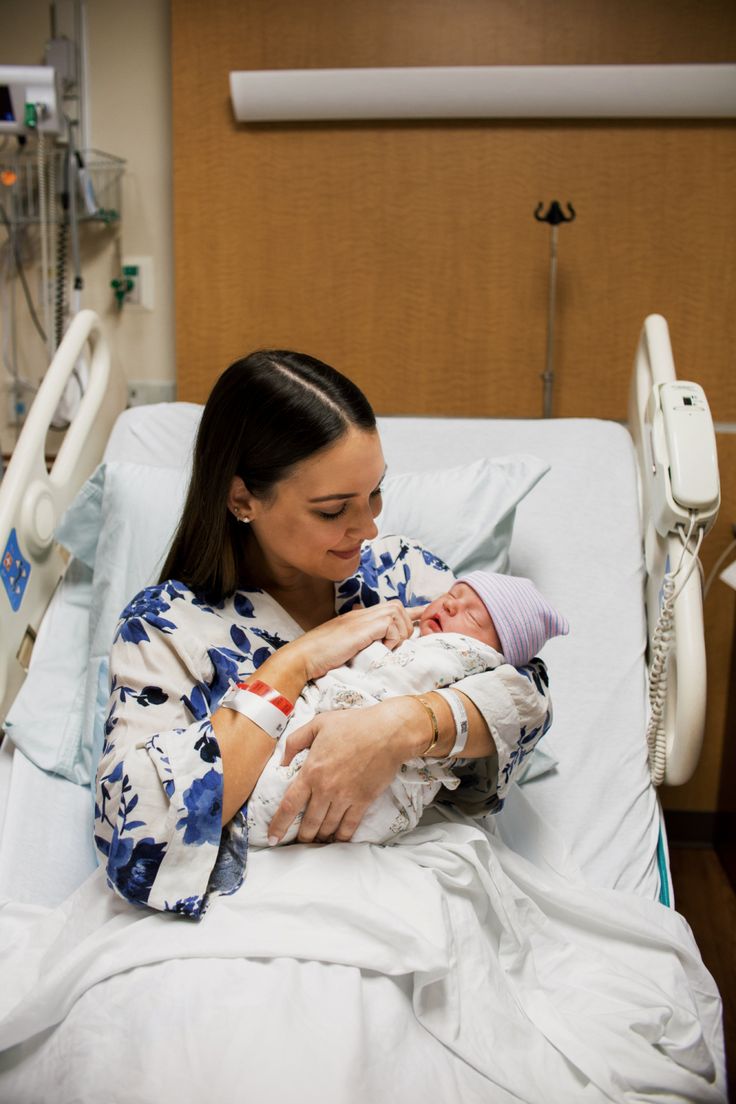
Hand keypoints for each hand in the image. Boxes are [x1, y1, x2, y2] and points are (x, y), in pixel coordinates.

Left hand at [266, 699, 417, 844]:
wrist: (388, 732)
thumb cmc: (354, 724)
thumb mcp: (318, 724)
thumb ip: (295, 741)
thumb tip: (282, 761)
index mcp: (311, 771)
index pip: (289, 805)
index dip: (279, 824)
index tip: (272, 837)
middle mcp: (326, 789)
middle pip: (309, 823)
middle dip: (302, 836)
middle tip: (298, 841)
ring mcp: (345, 798)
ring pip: (328, 827)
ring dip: (320, 837)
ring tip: (316, 841)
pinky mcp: (363, 801)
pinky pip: (349, 826)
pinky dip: (342, 837)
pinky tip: (337, 839)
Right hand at [293, 601, 424, 680]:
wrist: (304, 657)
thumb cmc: (321, 658)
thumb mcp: (346, 648)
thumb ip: (362, 643)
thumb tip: (378, 649)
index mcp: (359, 617)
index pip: (391, 608)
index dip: (411, 611)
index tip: (424, 611)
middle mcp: (362, 613)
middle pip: (399, 608)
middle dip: (404, 628)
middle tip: (392, 647)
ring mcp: (363, 617)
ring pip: (398, 615)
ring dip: (397, 636)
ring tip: (383, 649)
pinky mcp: (364, 625)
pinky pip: (392, 627)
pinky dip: (390, 640)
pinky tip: (377, 649)